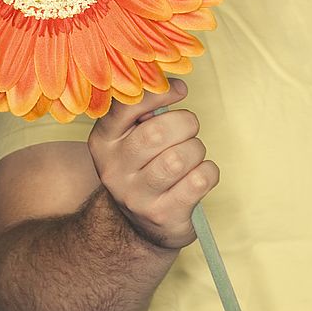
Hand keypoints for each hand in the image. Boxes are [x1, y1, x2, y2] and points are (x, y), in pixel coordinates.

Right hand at [87, 78, 219, 248]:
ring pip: (180, 158)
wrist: (137, 225)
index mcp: (103, 141)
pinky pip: (199, 180)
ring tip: (191, 155)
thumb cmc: (143, 167)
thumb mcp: (130, 138)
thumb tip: (174, 85)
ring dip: (196, 150)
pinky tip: (200, 175)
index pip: (128, 106)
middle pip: (158, 132)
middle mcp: (113, 170)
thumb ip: (144, 111)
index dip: (161, 92)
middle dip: (185, 123)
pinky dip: (209, 172)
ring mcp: (136, 196)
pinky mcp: (162, 215)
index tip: (180, 90)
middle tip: (189, 128)